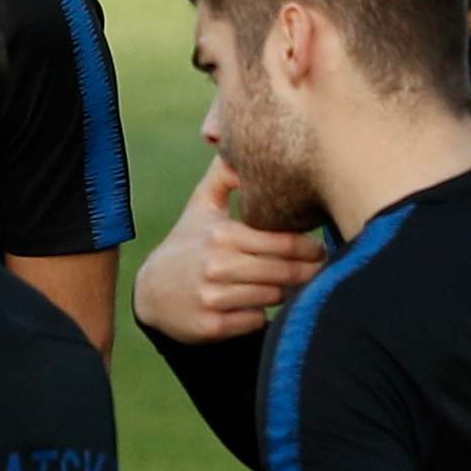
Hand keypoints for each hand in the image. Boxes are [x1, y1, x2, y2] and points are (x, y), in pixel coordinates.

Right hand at [131, 159, 326, 346]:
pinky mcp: (211, 327)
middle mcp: (217, 266)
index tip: (320, 249)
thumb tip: (239, 143)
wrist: (151, 292)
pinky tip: (258, 305)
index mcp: (222, 235)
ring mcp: (212, 298)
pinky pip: (256, 321)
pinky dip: (261, 315)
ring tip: (290, 285)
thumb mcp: (201, 207)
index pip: (283, 242)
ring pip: (273, 297)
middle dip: (307, 271)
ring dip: (285, 292)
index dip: (310, 247)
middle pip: (284, 272)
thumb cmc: (187, 244)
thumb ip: (225, 175)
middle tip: (318, 269)